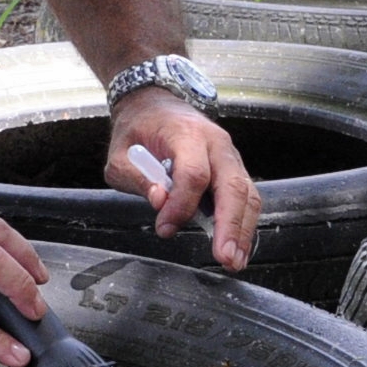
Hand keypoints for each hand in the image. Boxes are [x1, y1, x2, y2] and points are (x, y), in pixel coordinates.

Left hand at [105, 90, 259, 271]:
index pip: (193, 173)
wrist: (155, 106)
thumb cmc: (139, 130)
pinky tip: (238, 247)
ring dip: (243, 230)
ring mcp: (229, 155)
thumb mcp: (120, 153)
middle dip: (230, 225)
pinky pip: (246, 196)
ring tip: (235, 261)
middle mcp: (216, 143)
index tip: (164, 228)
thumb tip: (160, 201)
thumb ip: (136, 177)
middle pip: (232, 185)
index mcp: (186, 133)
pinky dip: (244, 223)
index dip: (181, 205)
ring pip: (247, 193)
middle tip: (225, 258)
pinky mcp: (233, 169)